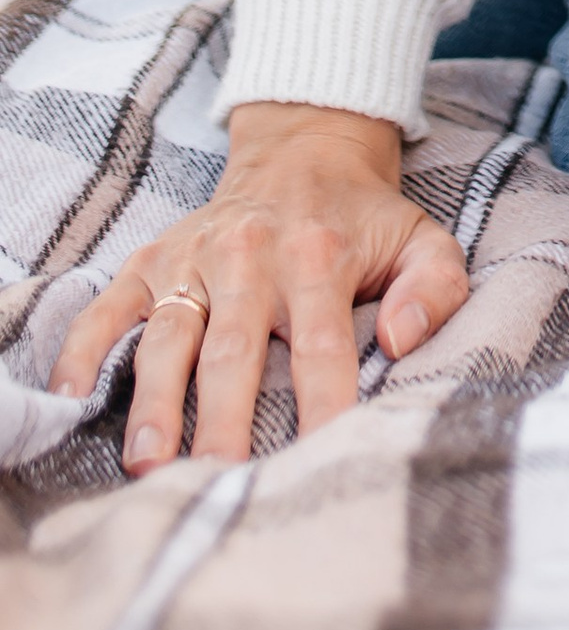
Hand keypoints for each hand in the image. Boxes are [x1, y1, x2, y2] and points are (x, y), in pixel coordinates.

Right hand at [48, 102, 470, 472]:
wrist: (304, 150)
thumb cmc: (364, 219)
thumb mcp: (422, 239)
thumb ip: (436, 289)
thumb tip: (403, 342)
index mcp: (319, 258)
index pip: (325, 346)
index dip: (324, 402)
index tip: (321, 456)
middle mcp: (250, 257)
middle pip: (235, 351)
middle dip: (227, 419)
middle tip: (220, 479)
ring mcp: (192, 259)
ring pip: (169, 338)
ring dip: (156, 401)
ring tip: (149, 461)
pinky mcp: (149, 261)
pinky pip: (108, 310)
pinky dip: (83, 352)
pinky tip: (70, 400)